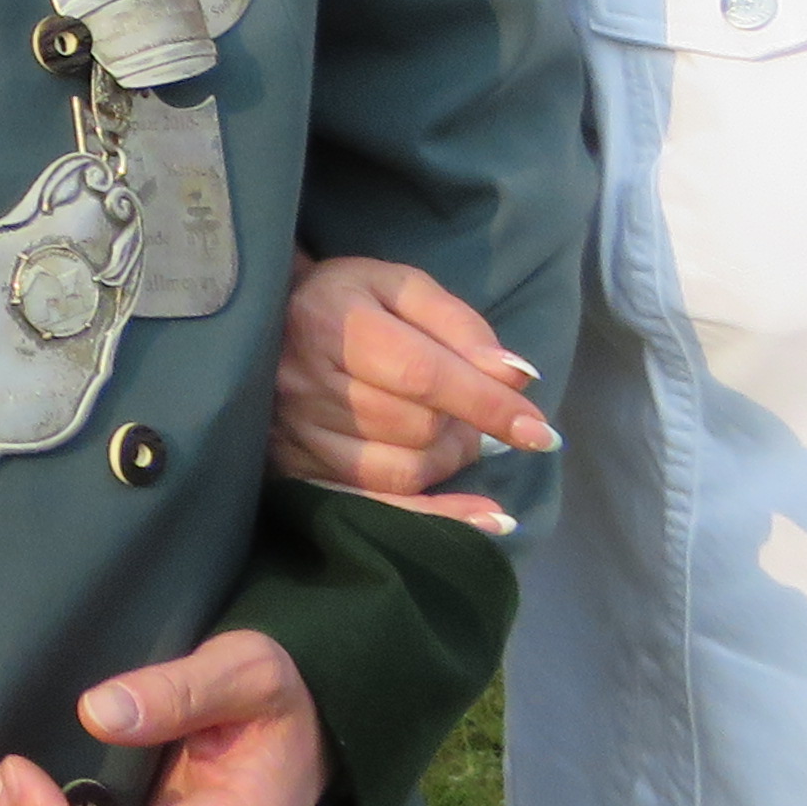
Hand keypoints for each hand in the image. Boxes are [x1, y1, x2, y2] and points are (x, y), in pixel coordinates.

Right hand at [269, 252, 548, 529]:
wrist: (265, 322)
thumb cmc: (346, 299)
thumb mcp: (400, 286)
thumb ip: (459, 324)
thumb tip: (516, 377)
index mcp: (331, 322)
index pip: (423, 375)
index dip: (487, 405)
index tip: (541, 432)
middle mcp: (306, 381)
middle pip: (415, 427)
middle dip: (465, 426)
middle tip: (475, 411)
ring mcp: (297, 433)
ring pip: (401, 470)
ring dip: (448, 459)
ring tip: (454, 434)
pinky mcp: (297, 470)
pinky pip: (376, 505)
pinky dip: (436, 516)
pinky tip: (487, 519)